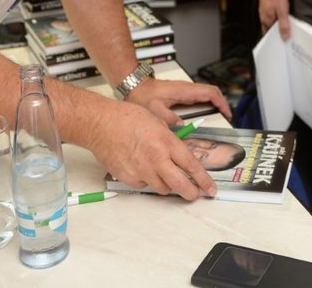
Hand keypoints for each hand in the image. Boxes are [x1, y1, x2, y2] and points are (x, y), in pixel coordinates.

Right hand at [82, 98, 217, 199]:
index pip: (191, 165)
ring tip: (162, 173)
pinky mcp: (129, 178)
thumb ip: (169, 139)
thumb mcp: (157, 121)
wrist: (101, 124)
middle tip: (195, 194)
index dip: (204, 179)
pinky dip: (146, 181)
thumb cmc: (126, 118)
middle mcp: (157, 159)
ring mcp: (142, 171)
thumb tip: (178, 152)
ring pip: (162, 189)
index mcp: (167, 142)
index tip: (210, 188)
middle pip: (180, 185)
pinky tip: (141, 168)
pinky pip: (144, 185)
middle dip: (191, 192)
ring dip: (167, 185)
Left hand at [126, 77, 230, 124]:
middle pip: (211, 92)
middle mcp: (186, 88)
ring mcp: (184, 90)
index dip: (221, 103)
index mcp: (184, 91)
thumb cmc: (142, 94)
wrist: (134, 85)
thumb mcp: (155, 110)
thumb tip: (182, 127)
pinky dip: (206, 103)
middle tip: (226, 117)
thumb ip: (169, 119)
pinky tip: (204, 113)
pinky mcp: (180, 93)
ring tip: (218, 116)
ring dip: (214, 103)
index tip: (227, 113)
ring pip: (206, 93)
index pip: (210, 93)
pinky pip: (198, 96)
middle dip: (221, 103)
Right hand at [258, 0, 291, 38]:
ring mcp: (263, 9)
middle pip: (269, 27)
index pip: (268, 34)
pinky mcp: (266, 3)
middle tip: (286, 33)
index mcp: (266, 20)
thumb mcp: (282, 11)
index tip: (283, 41)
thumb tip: (285, 37)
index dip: (275, 38)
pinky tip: (281, 12)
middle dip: (276, 31)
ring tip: (286, 23)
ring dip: (277, 22)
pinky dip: (276, 15)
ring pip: (270, 19)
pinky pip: (271, 13)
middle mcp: (263, 15)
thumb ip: (284, 25)